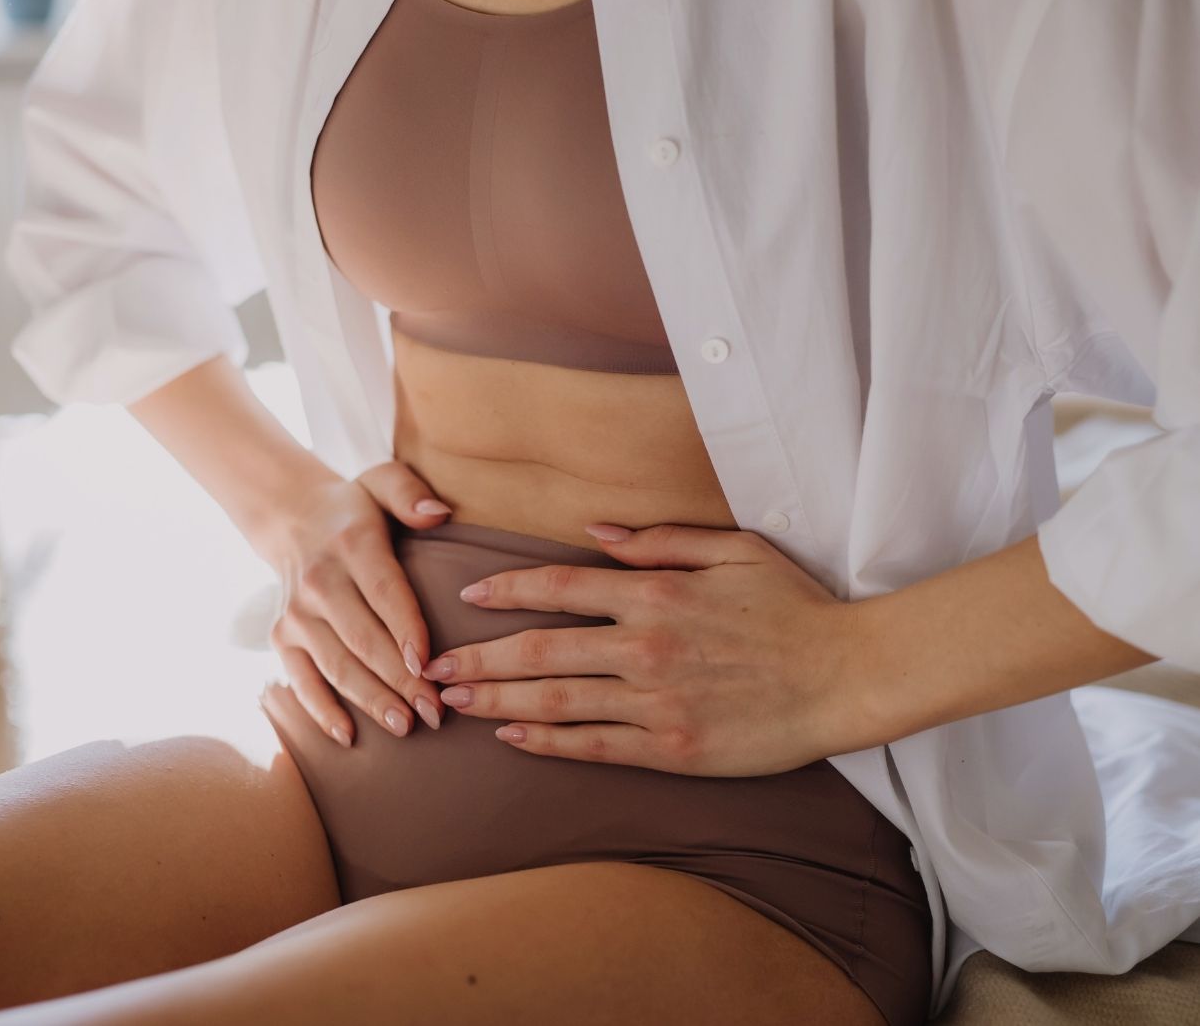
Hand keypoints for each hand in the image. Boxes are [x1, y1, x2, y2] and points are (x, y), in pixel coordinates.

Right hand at [251, 461, 453, 746]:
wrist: (291, 518)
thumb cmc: (355, 508)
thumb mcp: (381, 482)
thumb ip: (409, 492)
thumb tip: (438, 513)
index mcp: (351, 543)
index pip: (383, 591)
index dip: (406, 629)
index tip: (430, 665)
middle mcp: (320, 581)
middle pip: (363, 638)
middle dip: (400, 680)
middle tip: (436, 712)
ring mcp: (297, 613)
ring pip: (337, 665)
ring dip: (371, 700)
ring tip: (406, 726)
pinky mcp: (282, 637)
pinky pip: (301, 680)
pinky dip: (321, 710)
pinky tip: (348, 737)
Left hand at [422, 522, 871, 776]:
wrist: (848, 676)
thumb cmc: (796, 609)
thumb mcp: (736, 550)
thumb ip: (663, 539)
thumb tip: (600, 531)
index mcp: (655, 593)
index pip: (559, 586)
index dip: (506, 591)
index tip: (469, 596)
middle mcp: (643, 646)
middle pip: (538, 650)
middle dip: (477, 656)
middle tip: (431, 664)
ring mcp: (654, 701)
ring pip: (554, 702)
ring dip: (495, 701)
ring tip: (452, 699)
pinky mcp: (671, 749)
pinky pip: (593, 747)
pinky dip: (546, 742)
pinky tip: (511, 737)